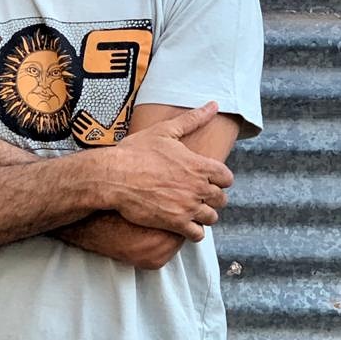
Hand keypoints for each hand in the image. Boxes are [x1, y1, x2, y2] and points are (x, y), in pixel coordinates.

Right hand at [106, 102, 233, 240]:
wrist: (113, 177)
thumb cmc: (135, 152)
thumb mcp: (165, 131)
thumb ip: (193, 119)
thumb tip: (213, 105)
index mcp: (198, 165)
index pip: (227, 178)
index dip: (220, 179)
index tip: (209, 180)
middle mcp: (197, 187)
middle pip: (221, 199)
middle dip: (213, 198)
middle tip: (199, 196)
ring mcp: (187, 207)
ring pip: (211, 217)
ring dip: (205, 215)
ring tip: (193, 211)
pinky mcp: (175, 223)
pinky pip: (197, 234)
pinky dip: (194, 232)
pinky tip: (185, 226)